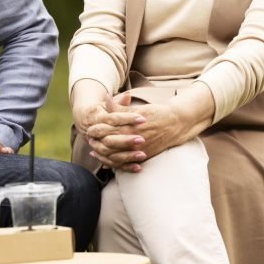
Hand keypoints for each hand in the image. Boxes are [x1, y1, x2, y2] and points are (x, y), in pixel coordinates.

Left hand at [84, 88, 215, 172]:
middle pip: (108, 144)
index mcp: (130, 125)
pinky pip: (126, 163)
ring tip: (94, 151)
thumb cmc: (155, 113)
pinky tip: (107, 162)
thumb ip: (120, 108)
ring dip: (103, 154)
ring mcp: (138, 149)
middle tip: (89, 140)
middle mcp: (133, 139)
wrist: (175, 124)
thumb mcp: (137, 109)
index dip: (96, 130)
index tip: (89, 128)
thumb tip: (106, 100)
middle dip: (96, 143)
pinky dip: (115, 164)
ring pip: (115, 156)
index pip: (107, 129)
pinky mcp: (143, 156)